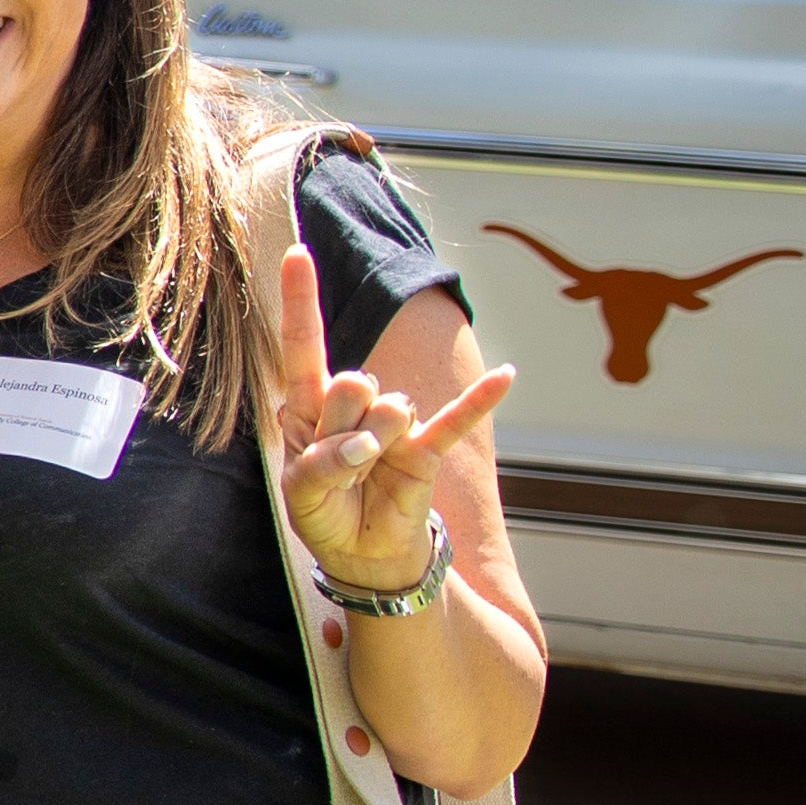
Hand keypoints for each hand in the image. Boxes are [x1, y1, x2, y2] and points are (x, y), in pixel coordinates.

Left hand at [269, 238, 508, 601]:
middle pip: (351, 382)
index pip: (304, 345)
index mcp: (311, 403)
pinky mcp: (427, 448)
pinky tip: (507, 376)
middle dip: (341, 425)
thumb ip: (322, 462)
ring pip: (389, 406)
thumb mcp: (302, 492)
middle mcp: (354, 403)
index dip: (302, 301)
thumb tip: (366, 444)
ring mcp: (394, 422)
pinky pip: (457, 419)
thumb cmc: (324, 511)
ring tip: (366, 474)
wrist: (361, 551)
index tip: (298, 253)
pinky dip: (480, 399)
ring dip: (374, 444)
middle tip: (341, 462)